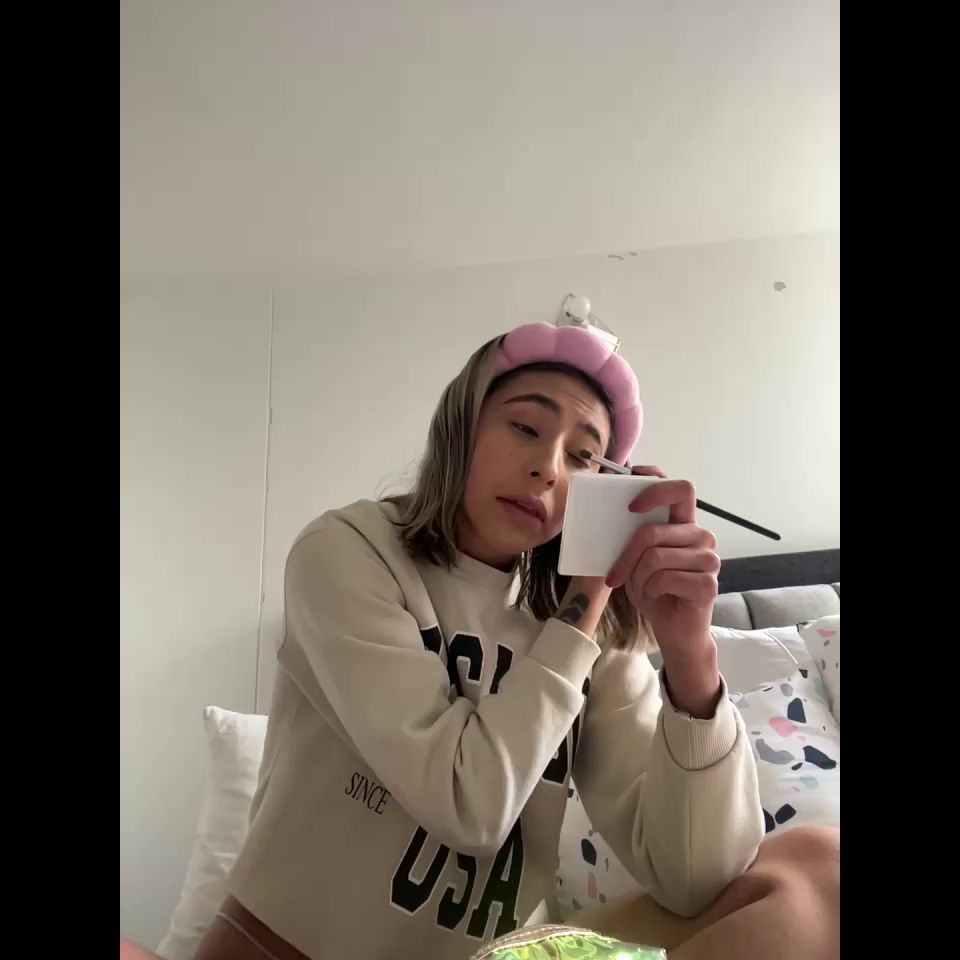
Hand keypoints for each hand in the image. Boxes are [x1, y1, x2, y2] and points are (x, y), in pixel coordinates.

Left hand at [605, 468, 721, 717]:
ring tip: (643, 589)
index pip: (680, 488)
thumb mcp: (636, 560)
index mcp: (684, 524)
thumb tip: (606, 514)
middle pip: (654, 531)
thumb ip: (632, 537)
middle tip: (615, 575)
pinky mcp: (709, 583)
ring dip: (638, 578)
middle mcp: (701, 537)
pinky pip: (665, 579)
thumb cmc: (655, 591)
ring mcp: (709, 559)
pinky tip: (657, 598)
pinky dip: (650, 591)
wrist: (675, 630)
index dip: (655, 486)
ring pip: (656, 557)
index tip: (630, 502)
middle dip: (627, 554)